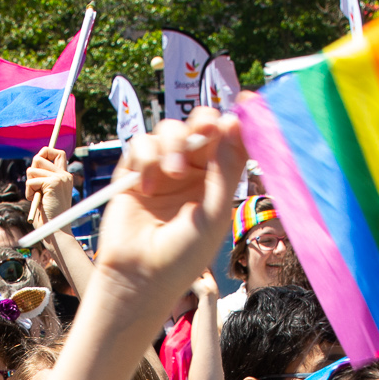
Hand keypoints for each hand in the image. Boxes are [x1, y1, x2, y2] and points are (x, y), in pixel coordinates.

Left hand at [26, 146, 74, 223]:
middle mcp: (64, 175)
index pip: (57, 152)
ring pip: (32, 169)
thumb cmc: (48, 217)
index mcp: (65, 177)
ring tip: (37, 197)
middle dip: (31, 171)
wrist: (56, 232)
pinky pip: (31, 181)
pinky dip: (29, 192)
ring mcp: (60, 178)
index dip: (45, 152)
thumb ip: (43, 178)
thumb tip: (35, 161)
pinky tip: (35, 201)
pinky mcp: (52, 183)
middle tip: (35, 187)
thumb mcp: (46, 193)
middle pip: (39, 157)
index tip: (38, 164)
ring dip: (29, 185)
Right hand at [89, 111, 246, 310]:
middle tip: (206, 127)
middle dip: (202, 122)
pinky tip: (147, 186)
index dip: (236, 120)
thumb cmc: (183, 255)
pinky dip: (146, 159)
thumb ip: (226, 167)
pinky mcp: (132, 173)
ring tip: (173, 172)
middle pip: (198, 127)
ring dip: (173, 144)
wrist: (140, 277)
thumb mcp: (214, 211)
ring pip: (168, 130)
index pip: (228, 141)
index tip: (245, 102)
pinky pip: (140, 144)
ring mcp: (161, 171)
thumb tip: (235, 123)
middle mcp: (191, 173)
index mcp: (216, 182)